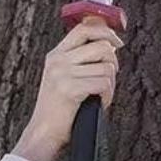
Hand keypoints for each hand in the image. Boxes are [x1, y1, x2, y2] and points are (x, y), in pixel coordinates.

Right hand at [14, 17, 124, 160]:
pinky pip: (103, 83)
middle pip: (101, 45)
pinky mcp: (70, 89)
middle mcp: (59, 60)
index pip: (83, 28)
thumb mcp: (63, 78)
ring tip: (102, 95)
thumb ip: (80, 62)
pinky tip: (100, 103)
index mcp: (56, 55)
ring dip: (111, 84)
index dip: (105, 31)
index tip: (117, 41)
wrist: (44, 132)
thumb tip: (109, 47)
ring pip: (106, 67)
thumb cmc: (59, 110)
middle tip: (111, 76)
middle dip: (113, 61)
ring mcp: (63, 74)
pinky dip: (108, 96)